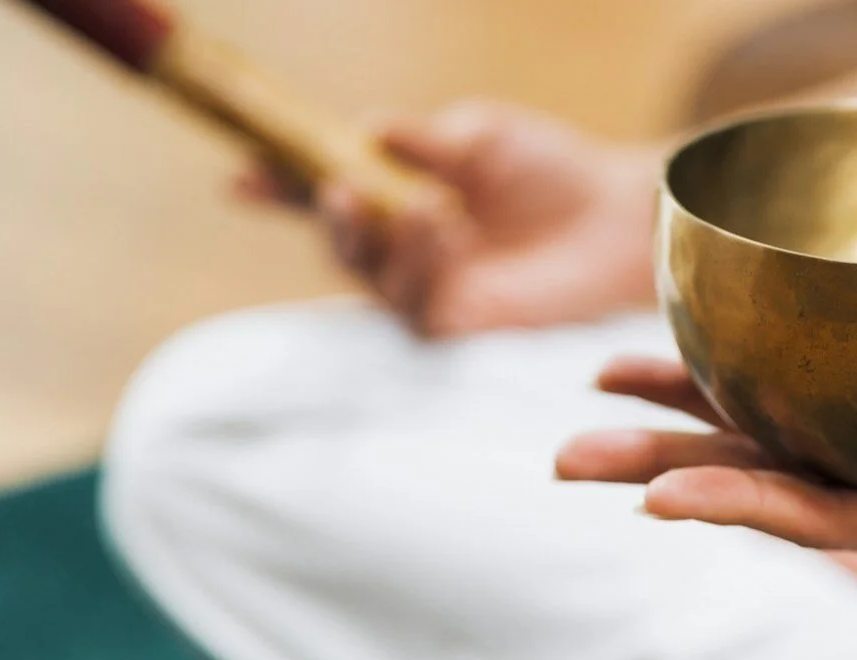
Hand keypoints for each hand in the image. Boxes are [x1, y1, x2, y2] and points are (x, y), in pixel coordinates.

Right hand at [241, 101, 660, 336]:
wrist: (619, 219)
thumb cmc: (554, 174)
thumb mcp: (478, 139)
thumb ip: (418, 141)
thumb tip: (361, 132)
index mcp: (401, 198)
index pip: (327, 194)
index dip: (279, 188)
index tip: (237, 175)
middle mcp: (406, 252)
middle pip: (338, 245)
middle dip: (329, 219)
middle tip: (343, 190)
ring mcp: (430, 294)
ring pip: (372, 278)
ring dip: (387, 238)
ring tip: (430, 203)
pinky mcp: (459, 331)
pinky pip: (414, 306)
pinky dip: (419, 263)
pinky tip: (445, 227)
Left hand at [556, 358, 856, 572]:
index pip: (832, 521)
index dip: (747, 507)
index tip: (661, 500)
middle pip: (770, 483)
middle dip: (670, 468)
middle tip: (566, 457)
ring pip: (772, 437)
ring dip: (681, 419)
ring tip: (593, 393)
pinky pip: (810, 393)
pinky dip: (742, 373)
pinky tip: (679, 351)